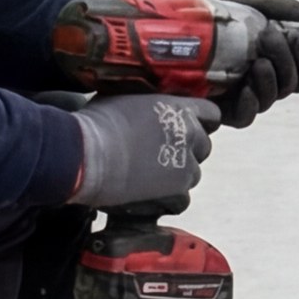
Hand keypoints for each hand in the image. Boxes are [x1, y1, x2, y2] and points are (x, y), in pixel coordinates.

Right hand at [70, 95, 217, 212]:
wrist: (88, 154)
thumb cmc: (97, 123)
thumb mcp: (124, 99)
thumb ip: (146, 106)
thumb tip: (141, 111)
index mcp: (178, 108)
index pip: (210, 114)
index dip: (201, 123)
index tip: (188, 130)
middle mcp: (189, 134)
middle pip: (203, 146)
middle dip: (187, 152)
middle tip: (160, 156)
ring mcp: (186, 163)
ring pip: (193, 174)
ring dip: (177, 176)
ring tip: (150, 178)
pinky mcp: (177, 189)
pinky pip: (182, 199)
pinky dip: (168, 200)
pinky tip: (148, 196)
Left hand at [214, 0, 298, 127]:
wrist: (173, 39)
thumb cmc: (211, 24)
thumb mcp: (242, 6)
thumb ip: (272, 4)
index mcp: (272, 60)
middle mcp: (263, 81)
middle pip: (291, 83)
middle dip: (287, 60)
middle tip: (270, 36)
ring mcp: (244, 97)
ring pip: (271, 99)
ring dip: (271, 79)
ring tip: (258, 62)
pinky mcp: (223, 111)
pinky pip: (246, 117)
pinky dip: (251, 103)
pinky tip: (246, 88)